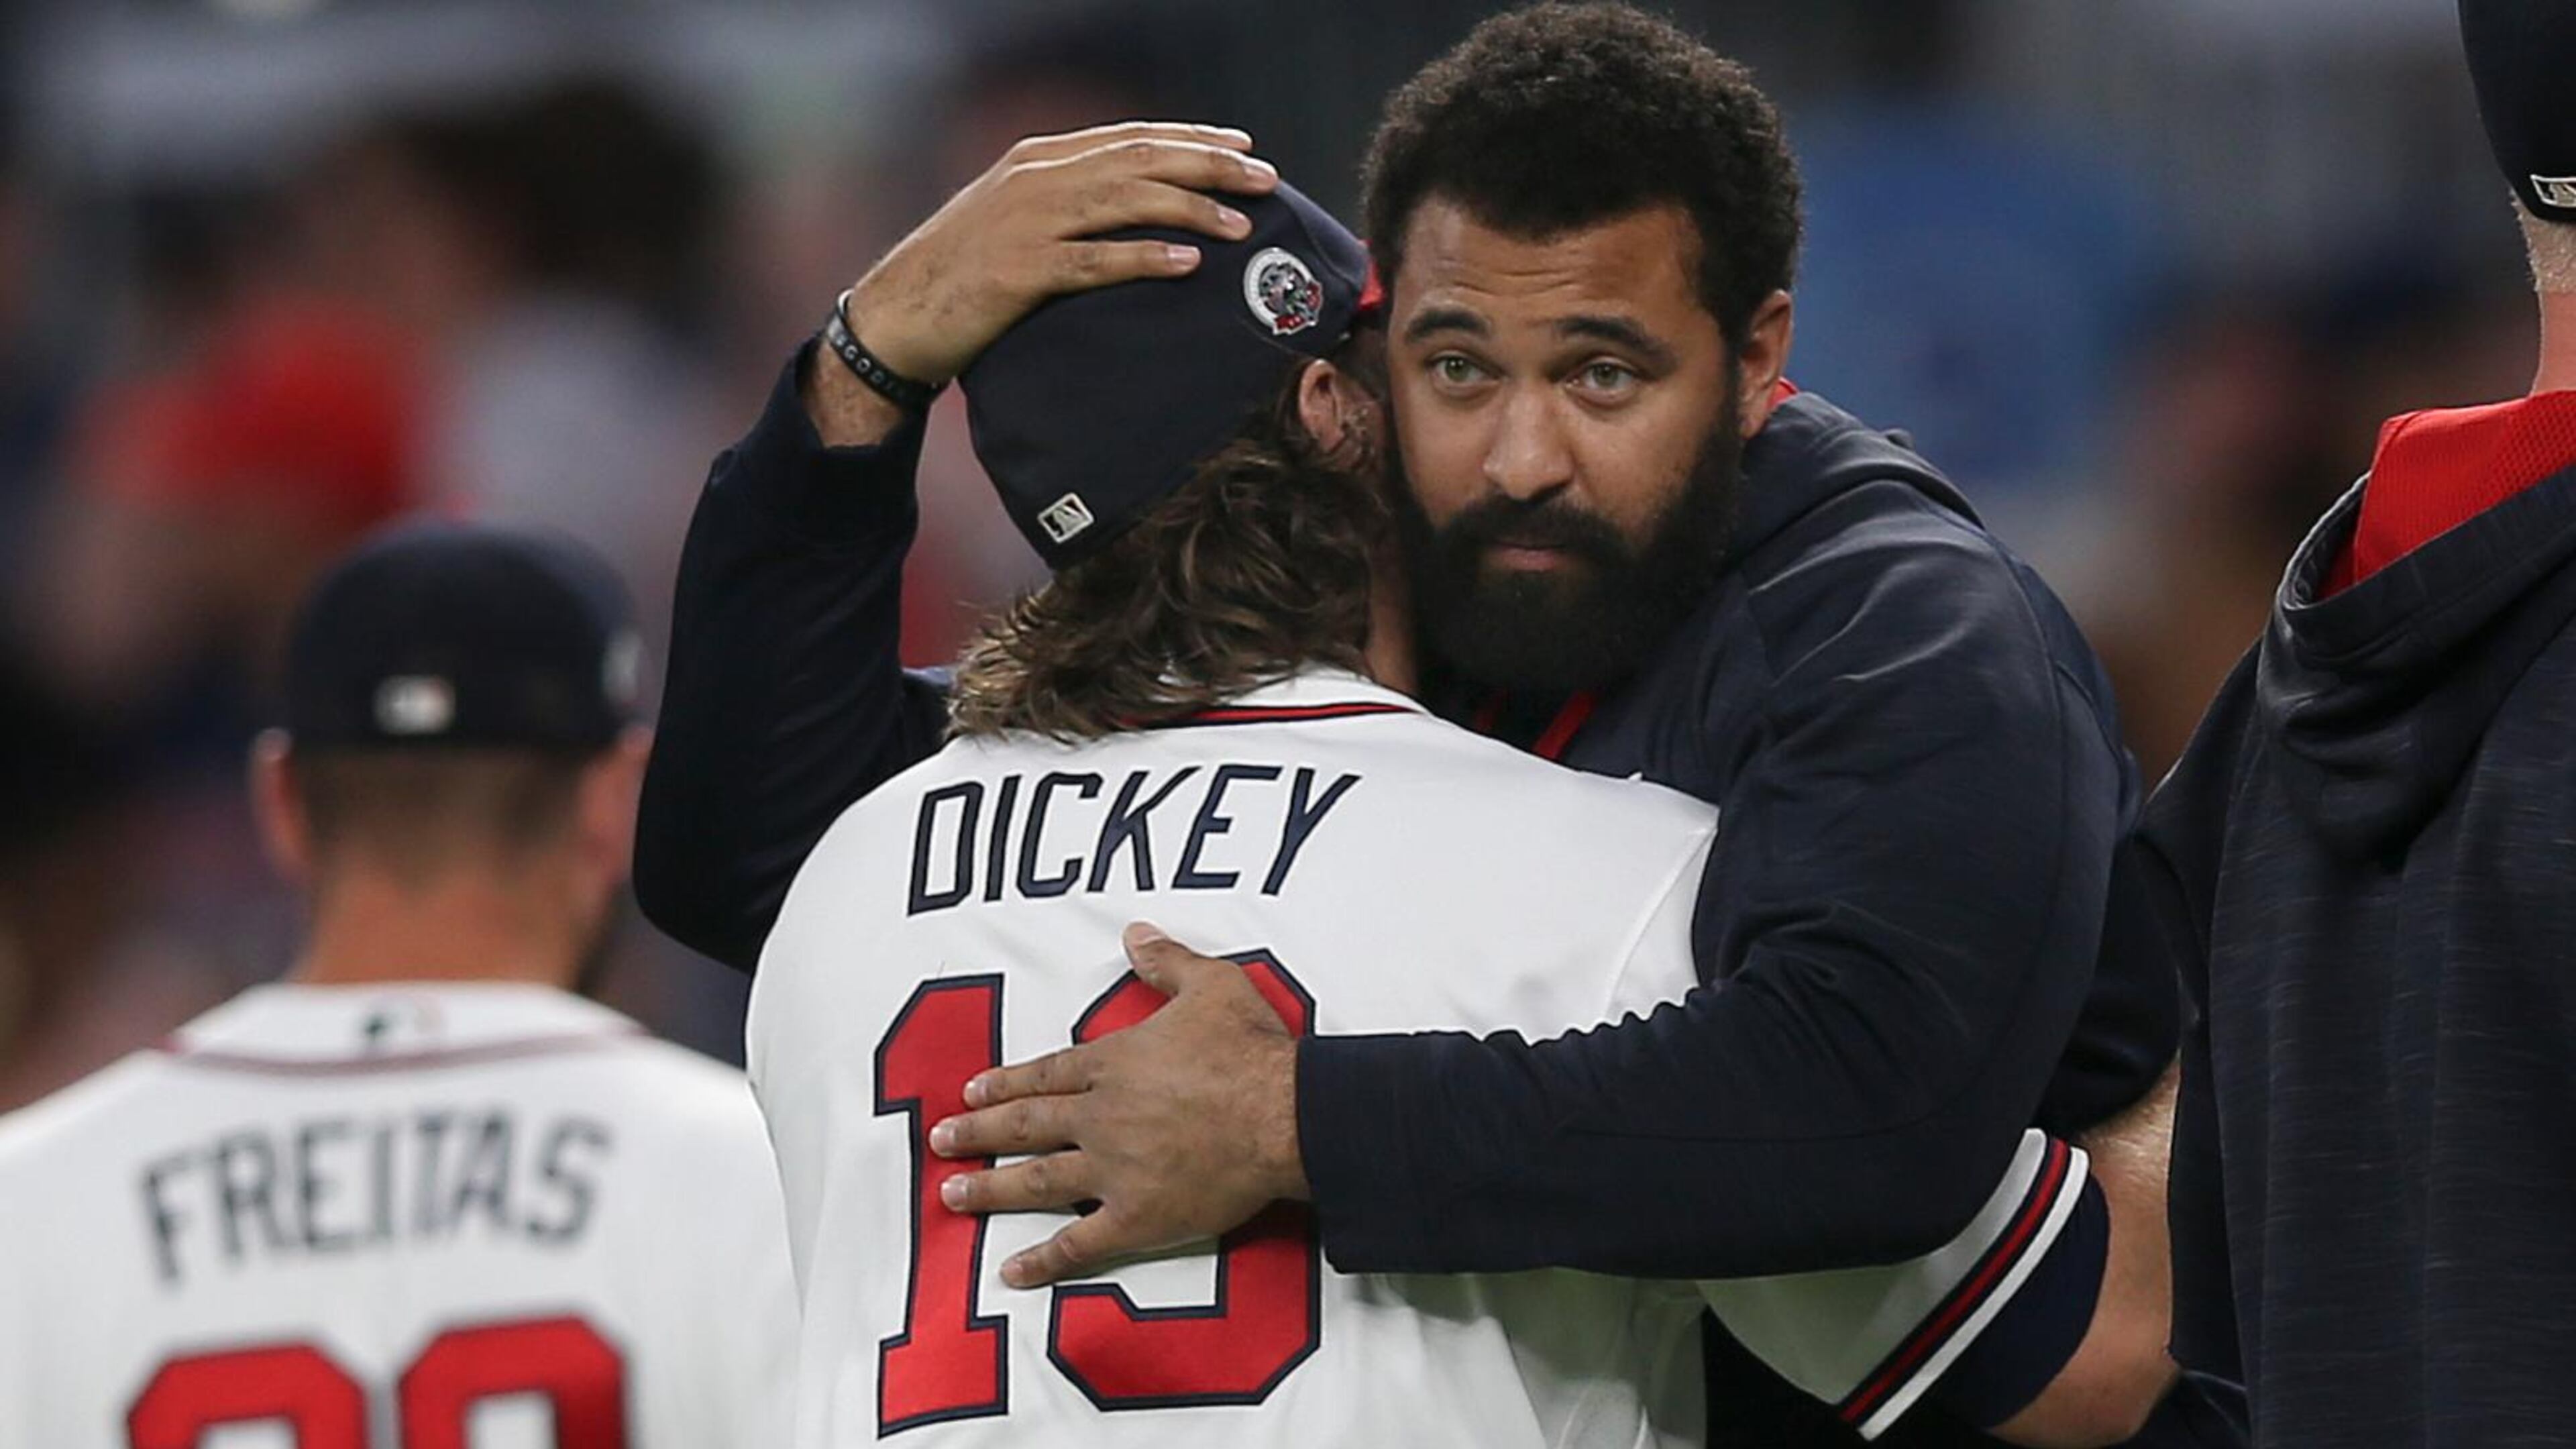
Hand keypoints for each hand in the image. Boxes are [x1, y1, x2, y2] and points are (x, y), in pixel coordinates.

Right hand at [852, 122, 1276, 384]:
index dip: (1192, 141)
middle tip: (1266, 181)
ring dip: (1191, 210)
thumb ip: (1069, 200)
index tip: (1243, 149)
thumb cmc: (962, 273)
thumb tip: (1139, 202)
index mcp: (1037, 159)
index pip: (1130, 137)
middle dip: (1209, 168)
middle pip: (1140, 161)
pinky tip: (1187, 263)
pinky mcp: (1017, 273)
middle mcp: (1035, 180)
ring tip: (1242, 224)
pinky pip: (1094, 262)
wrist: (895, 317)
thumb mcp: (1015, 217)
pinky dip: (1143, 259)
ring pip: (1125, 203)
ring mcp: (1025, 223)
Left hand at [928, 922, 1306, 1288]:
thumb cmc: (1252, 1050)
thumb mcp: (1211, 985)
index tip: (971, 1091)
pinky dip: (1043, 1260)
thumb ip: (1166, 961)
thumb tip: (1134, 932)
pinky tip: (1011, 1271)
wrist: (1286, 1114)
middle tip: (941, 1141)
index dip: (1005, 1083)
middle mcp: (1101, 1116)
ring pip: (1036, 1180)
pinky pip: (1079, 1243)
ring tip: (952, 1194)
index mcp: (1114, 1064)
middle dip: (978, 1131)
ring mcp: (1114, 1170)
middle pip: (1027, 1124)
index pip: (1045, 1074)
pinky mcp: (1138, 1217)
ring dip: (991, 1188)